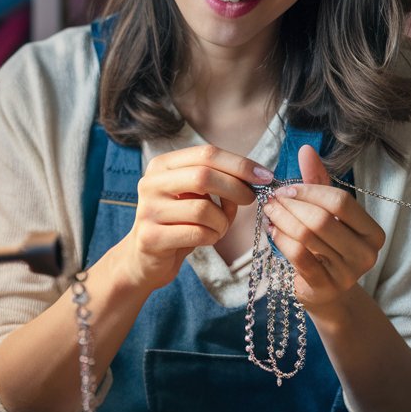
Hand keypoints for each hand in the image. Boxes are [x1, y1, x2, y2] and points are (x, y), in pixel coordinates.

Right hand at [112, 144, 268, 293]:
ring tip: (220, 227)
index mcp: (162, 165)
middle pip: (204, 176)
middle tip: (251, 199)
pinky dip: (213, 237)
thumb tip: (257, 178)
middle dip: (236, 188)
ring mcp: (148, 210)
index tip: (265, 176)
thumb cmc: (179, 222)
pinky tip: (208, 238)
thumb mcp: (195, 195)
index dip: (239, 164)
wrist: (145, 258)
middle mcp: (151, 183)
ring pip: (204, 209)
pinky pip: (198, 233)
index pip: (207, 153)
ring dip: (223, 221)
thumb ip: (218, 181)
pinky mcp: (151, 237)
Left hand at [262, 144, 384, 310]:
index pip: (341, 202)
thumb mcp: (326, 213)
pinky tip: (272, 230)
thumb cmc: (327, 246)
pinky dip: (280, 238)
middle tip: (271, 199)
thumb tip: (306, 149)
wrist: (327, 292)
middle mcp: (366, 254)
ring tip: (269, 211)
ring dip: (282, 219)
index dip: (310, 191)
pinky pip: (297, 255)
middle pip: (322, 218)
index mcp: (372, 232)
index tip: (286, 188)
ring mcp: (347, 273)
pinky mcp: (324, 286)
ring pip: (307, 236)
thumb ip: (318, 181)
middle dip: (291, 205)